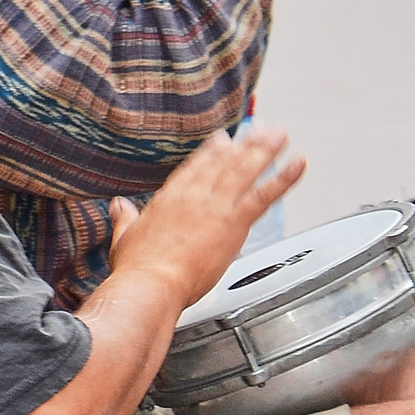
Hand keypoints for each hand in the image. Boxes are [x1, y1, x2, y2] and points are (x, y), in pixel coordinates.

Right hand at [107, 124, 304, 315]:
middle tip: (261, 130)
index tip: (224, 140)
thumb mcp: (125, 237)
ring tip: (280, 135)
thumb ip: (124, 218)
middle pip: (225, 163)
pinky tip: (297, 164)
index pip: (196, 167)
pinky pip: (264, 195)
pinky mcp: (234, 222)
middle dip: (245, 144)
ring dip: (265, 151)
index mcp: (170, 198)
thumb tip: (118, 206)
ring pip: (246, 171)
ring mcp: (215, 206)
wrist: (151, 284)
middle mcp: (195, 196)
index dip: (213, 152)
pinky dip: (283, 178)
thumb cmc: (138, 268)